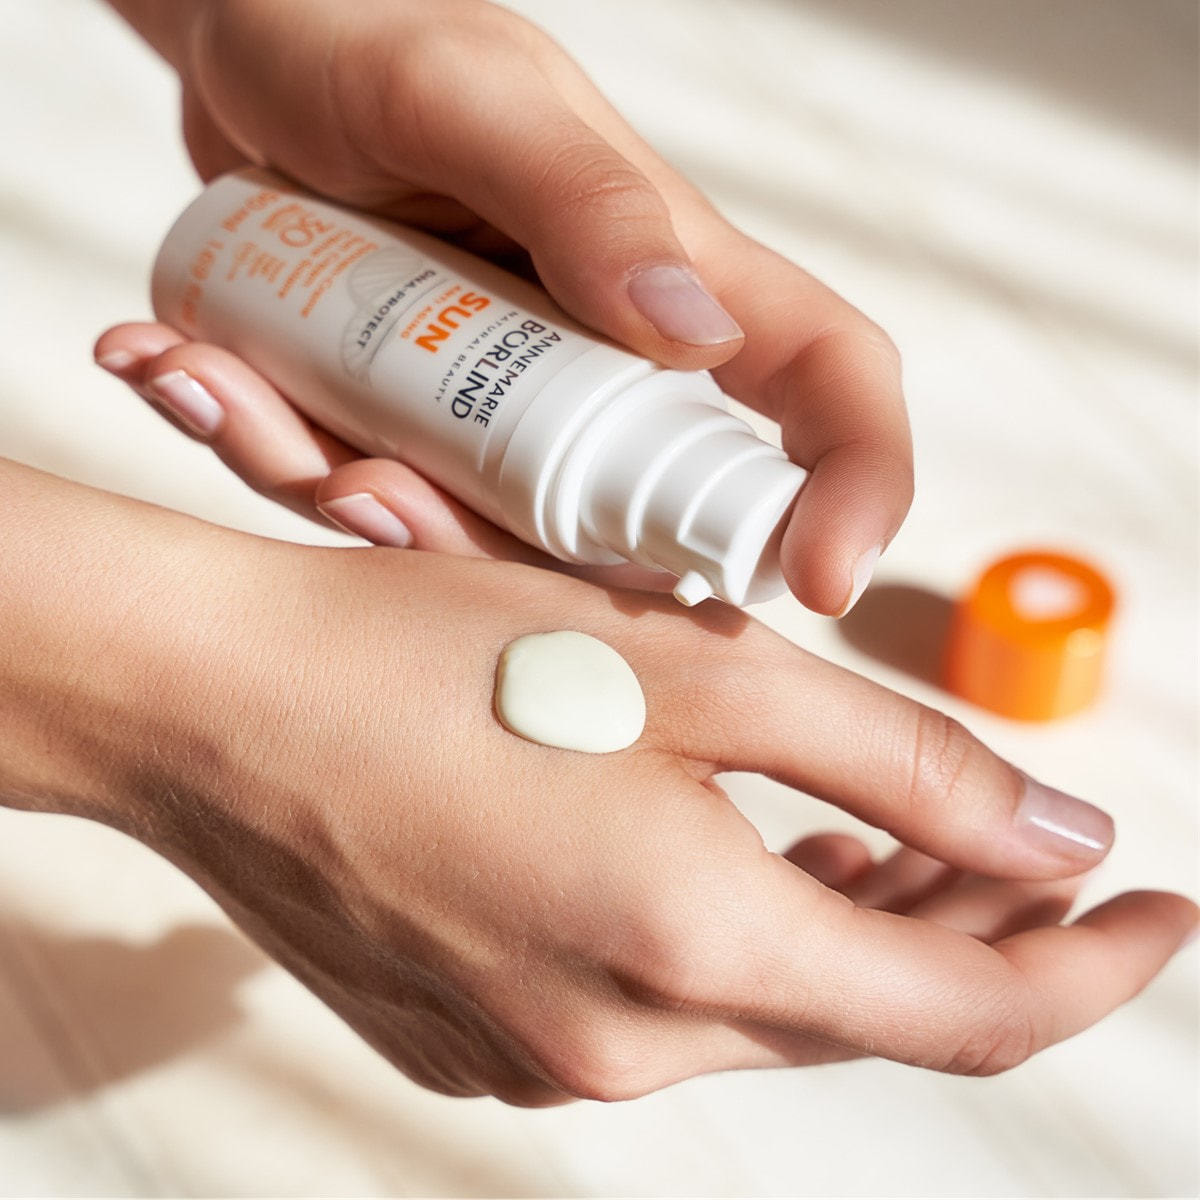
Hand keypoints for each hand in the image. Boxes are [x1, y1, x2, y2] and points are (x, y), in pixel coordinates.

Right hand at [8, 464, 1191, 1104]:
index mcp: (688, 955)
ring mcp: (536, 1056)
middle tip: (1023, 842)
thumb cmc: (434, 655)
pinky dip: (730, 940)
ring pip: (758, 1009)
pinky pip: (655, 1007)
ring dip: (844, 930)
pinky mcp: (477, 1032)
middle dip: (965, 927)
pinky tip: (740, 863)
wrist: (214, 702)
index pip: (964, 1013)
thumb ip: (897, 766)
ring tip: (898, 845)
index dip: (1089, 968)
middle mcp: (617, 1048)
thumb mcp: (694, 670)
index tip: (1165, 912)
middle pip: (860, 1013)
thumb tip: (1063, 835)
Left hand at [99, 0, 910, 611]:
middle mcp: (603, 369)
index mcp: (673, 282)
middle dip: (496, 545)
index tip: (819, 582)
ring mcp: (504, 412)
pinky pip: (366, 491)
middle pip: (626, 520)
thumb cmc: (367, 32)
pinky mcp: (413, 427)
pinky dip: (268, 449)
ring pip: (476, 531)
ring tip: (216, 383)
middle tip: (362, 482)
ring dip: (340, 490)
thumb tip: (693, 333)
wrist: (246, 43)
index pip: (825, 388)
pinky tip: (180, 367)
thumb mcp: (467, 98)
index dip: (855, 487)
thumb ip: (583, 203)